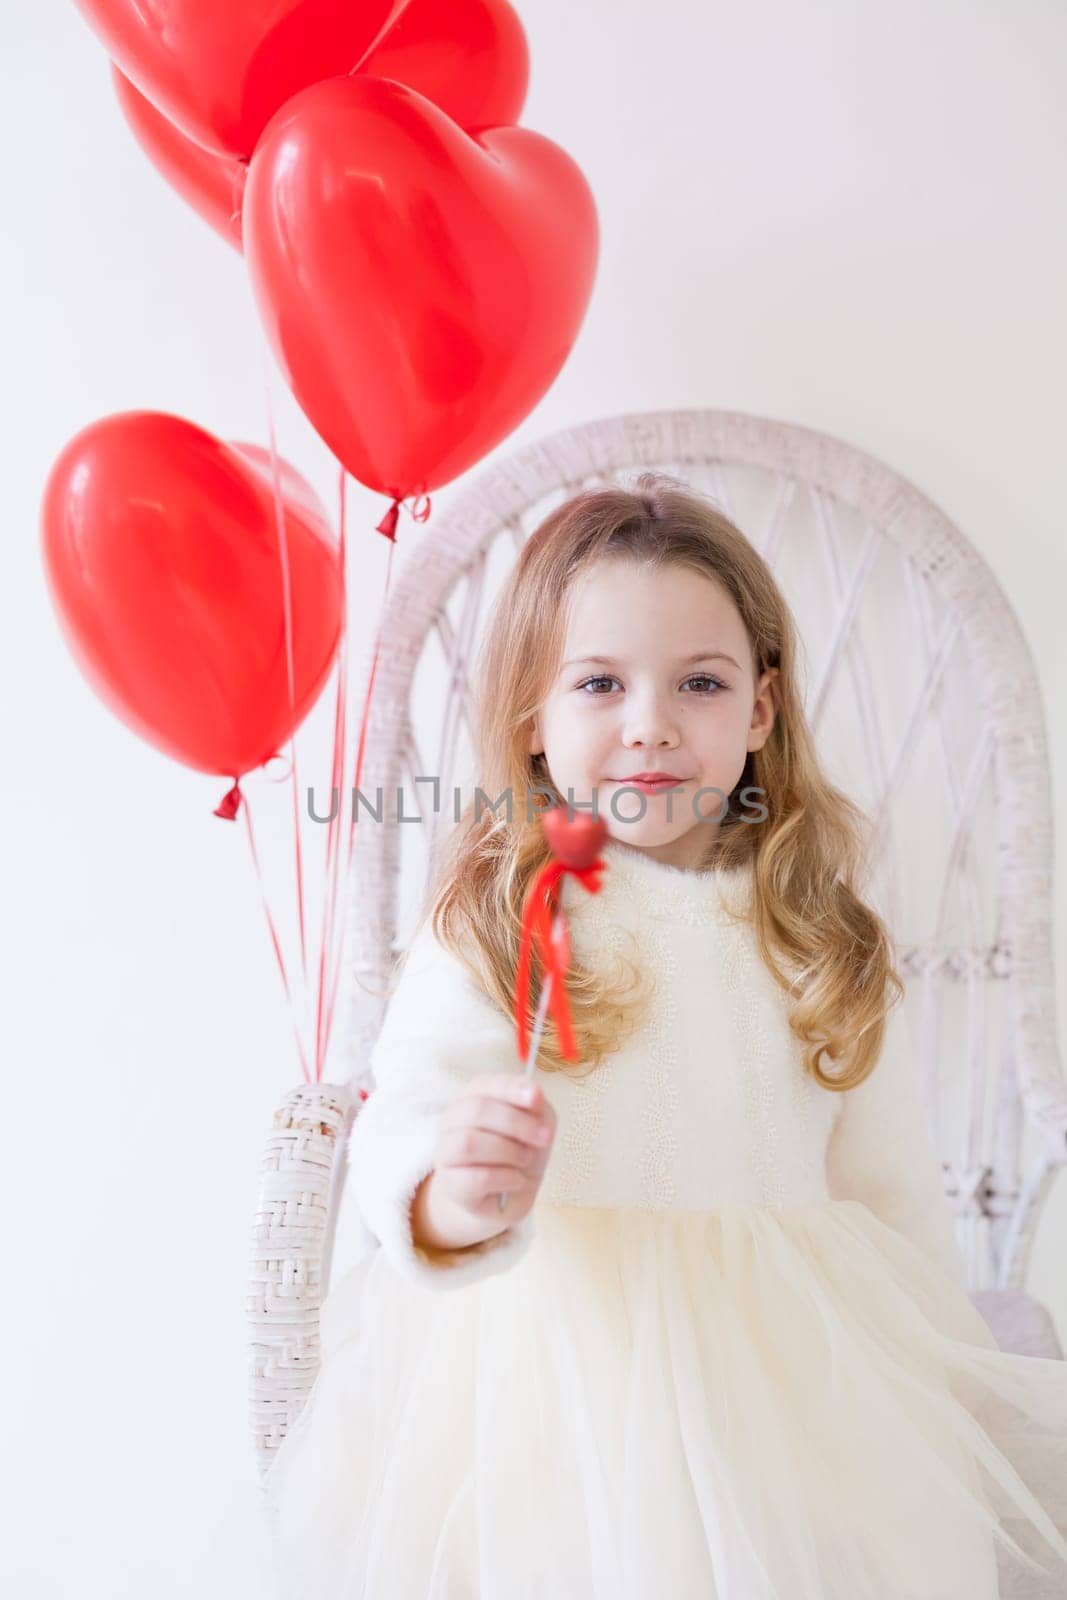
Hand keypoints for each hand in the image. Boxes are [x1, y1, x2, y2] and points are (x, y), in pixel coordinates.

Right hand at [412, 1074, 556, 1252]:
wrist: (507, 1195)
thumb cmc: (519, 1150)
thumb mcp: (535, 1122)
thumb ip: (535, 1106)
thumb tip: (534, 1094)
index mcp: (471, 1097)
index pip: (483, 1084)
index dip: (511, 1088)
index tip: (537, 1097)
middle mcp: (452, 1121)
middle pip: (477, 1110)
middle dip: (517, 1123)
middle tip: (544, 1138)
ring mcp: (446, 1153)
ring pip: (470, 1143)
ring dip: (509, 1152)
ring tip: (526, 1159)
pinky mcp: (452, 1185)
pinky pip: (477, 1178)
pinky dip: (506, 1178)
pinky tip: (517, 1180)